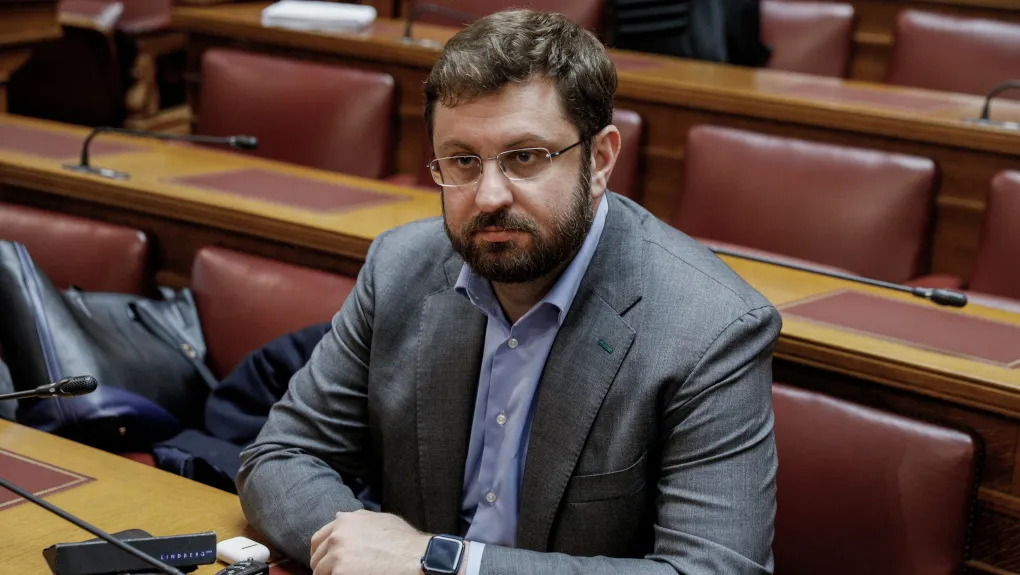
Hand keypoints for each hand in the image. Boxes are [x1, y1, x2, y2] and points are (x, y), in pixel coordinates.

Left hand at [309, 510, 430, 574]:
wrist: (415, 557)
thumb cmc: (404, 541)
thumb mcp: (380, 519)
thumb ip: (357, 519)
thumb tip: (339, 516)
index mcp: (345, 521)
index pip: (318, 540)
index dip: (321, 553)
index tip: (326, 562)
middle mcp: (337, 536)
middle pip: (317, 558)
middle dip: (324, 567)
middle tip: (336, 573)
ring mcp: (337, 556)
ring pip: (321, 573)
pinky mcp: (340, 573)